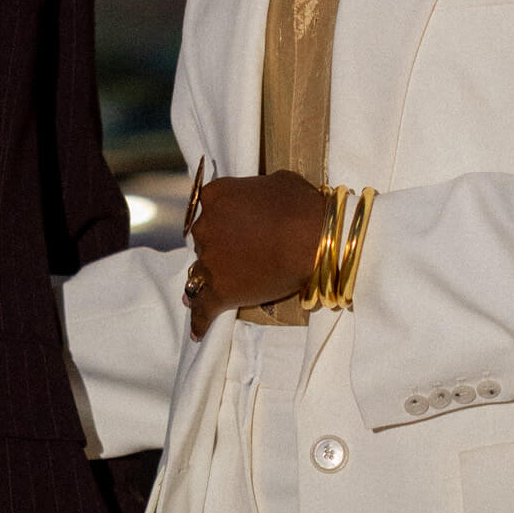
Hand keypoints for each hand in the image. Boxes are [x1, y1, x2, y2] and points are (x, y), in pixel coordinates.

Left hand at [184, 172, 323, 338]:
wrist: (315, 241)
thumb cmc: (301, 207)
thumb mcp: (278, 181)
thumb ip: (255, 190)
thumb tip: (258, 197)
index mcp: (216, 195)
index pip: (209, 205)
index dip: (223, 216)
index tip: (234, 224)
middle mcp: (205, 226)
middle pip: (205, 238)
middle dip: (219, 245)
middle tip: (241, 253)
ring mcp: (209, 260)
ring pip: (199, 272)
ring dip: (206, 279)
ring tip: (205, 291)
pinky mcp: (219, 291)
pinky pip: (203, 309)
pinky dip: (200, 320)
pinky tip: (198, 331)